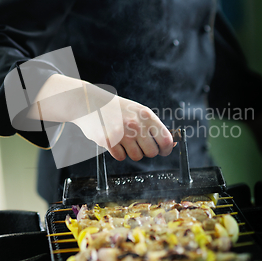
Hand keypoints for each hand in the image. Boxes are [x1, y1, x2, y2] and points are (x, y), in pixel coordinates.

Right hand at [33, 75, 173, 161]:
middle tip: (138, 144)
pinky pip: (120, 157)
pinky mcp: (109, 141)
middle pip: (151, 152)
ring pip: (136, 156)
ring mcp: (122, 133)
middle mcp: (136, 125)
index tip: (162, 151)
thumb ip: (153, 127)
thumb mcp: (138, 112)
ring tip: (124, 140)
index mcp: (146, 116)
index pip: (165, 140)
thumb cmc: (117, 109)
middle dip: (146, 151)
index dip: (166, 149)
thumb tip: (171, 144)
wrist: (90, 103)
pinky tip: (114, 141)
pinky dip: (118, 152)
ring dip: (131, 152)